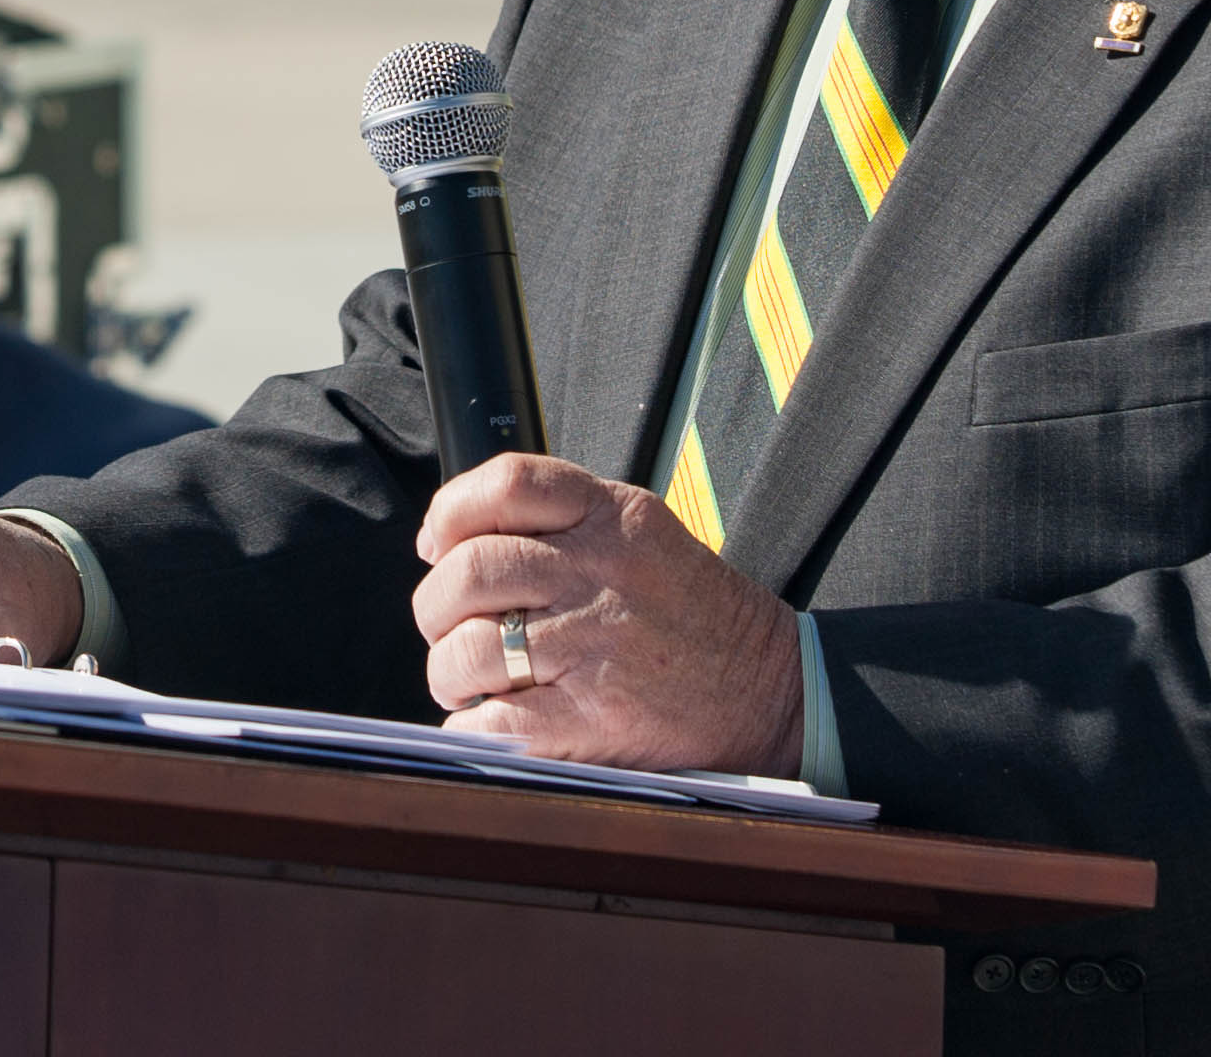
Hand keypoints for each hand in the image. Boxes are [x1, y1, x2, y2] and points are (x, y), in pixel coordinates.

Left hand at [414, 455, 803, 773]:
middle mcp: (602, 573)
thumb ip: (562, 523)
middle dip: (436, 606)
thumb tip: (451, 540)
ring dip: (448, 671)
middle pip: (471, 569)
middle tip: (448, 627)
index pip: (507, 484)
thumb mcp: (642, 534)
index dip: (451, 512)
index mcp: (613, 518)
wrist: (774, 690)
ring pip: (469, 648)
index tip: (438, 544)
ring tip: (466, 681)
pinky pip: (496, 722)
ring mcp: (597, 646)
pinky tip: (490, 721)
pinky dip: (474, 726)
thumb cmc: (694, 614)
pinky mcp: (597, 719)